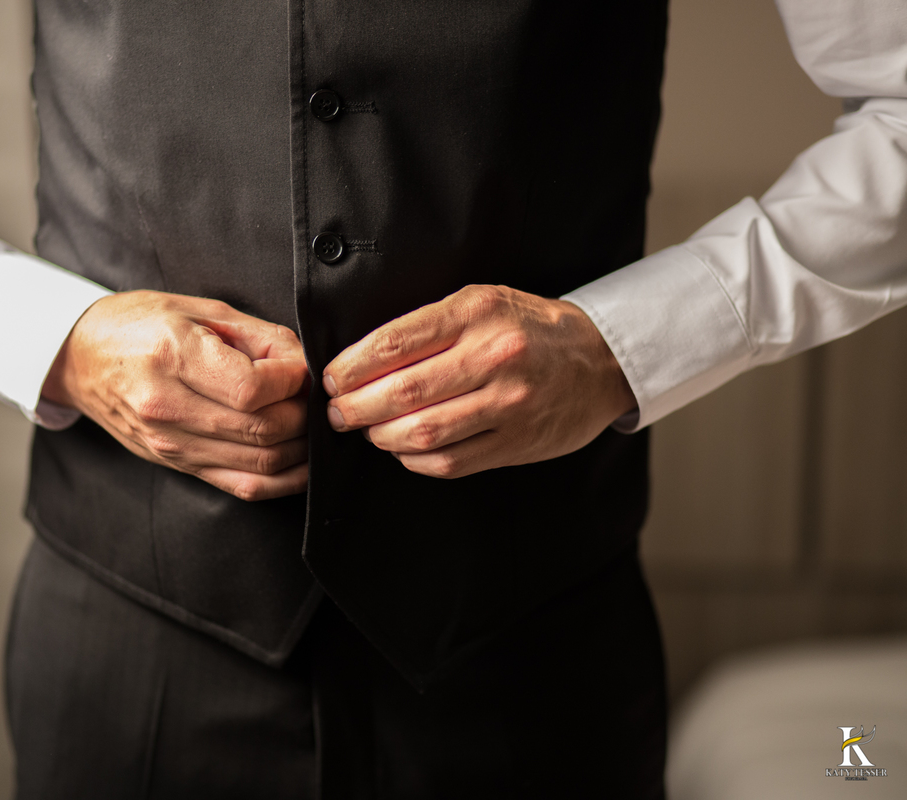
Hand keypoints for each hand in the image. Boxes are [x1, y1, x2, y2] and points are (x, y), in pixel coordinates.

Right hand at [42, 291, 309, 500]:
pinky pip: (243, 486)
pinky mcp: (177, 465)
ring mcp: (170, 444)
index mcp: (172, 357)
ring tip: (307, 421)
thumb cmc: (138, 324)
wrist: (80, 358)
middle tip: (310, 395)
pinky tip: (299, 460)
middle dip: (302, 414)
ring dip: (299, 446)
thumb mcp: (198, 309)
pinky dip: (283, 479)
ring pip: (259, 463)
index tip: (300, 368)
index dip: (292, 381)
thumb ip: (258, 336)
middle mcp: (167, 408)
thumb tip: (303, 364)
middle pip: (261, 430)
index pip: (252, 389)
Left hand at [321, 284, 635, 478]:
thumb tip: (361, 359)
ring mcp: (508, 405)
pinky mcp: (515, 443)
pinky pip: (449, 461)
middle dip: (355, 407)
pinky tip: (403, 448)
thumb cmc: (528, 328)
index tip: (332, 377)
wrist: (599, 361)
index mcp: (476, 313)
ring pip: (422, 433)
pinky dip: (413, 459)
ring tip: (368, 429)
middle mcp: (494, 357)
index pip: (394, 343)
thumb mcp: (481, 302)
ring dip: (380, 436)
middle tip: (338, 411)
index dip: (350, 367)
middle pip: (402, 393)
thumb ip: (428, 326)